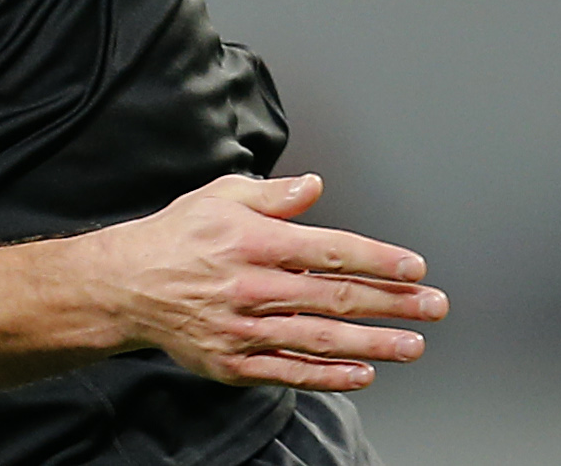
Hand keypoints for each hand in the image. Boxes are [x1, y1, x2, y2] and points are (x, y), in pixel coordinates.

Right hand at [85, 173, 445, 392]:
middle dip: (393, 303)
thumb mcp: (220, 197)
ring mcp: (245, 330)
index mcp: (254, 241)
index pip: (330, 250)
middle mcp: (253, 287)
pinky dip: (331, 374)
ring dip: (374, 343)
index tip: (414, 267)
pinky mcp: (235, 364)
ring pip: (322, 338)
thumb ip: (272, 195)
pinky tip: (364, 372)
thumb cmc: (177, 237)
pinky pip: (292, 372)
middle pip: (336, 296)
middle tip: (434, 306)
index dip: (377, 260)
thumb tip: (314, 186)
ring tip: (413, 345)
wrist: (126, 287)